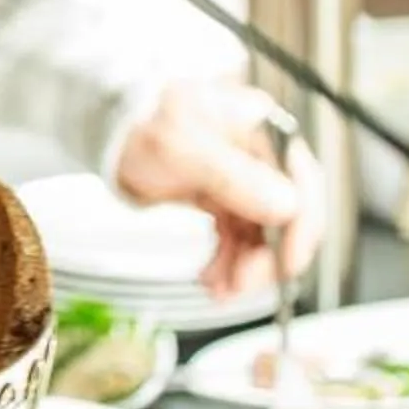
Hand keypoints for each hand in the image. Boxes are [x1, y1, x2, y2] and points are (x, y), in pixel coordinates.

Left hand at [108, 80, 322, 299]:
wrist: (105, 127)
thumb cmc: (138, 119)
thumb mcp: (182, 146)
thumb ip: (234, 176)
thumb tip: (286, 206)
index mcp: (261, 129)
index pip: (302, 183)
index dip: (300, 227)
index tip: (286, 262)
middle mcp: (259, 154)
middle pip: (285, 215)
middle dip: (267, 257)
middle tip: (242, 285)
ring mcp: (242, 177)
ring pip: (261, 234)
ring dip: (245, 267)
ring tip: (218, 289)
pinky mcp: (222, 196)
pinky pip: (238, 237)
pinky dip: (229, 261)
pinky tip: (212, 277)